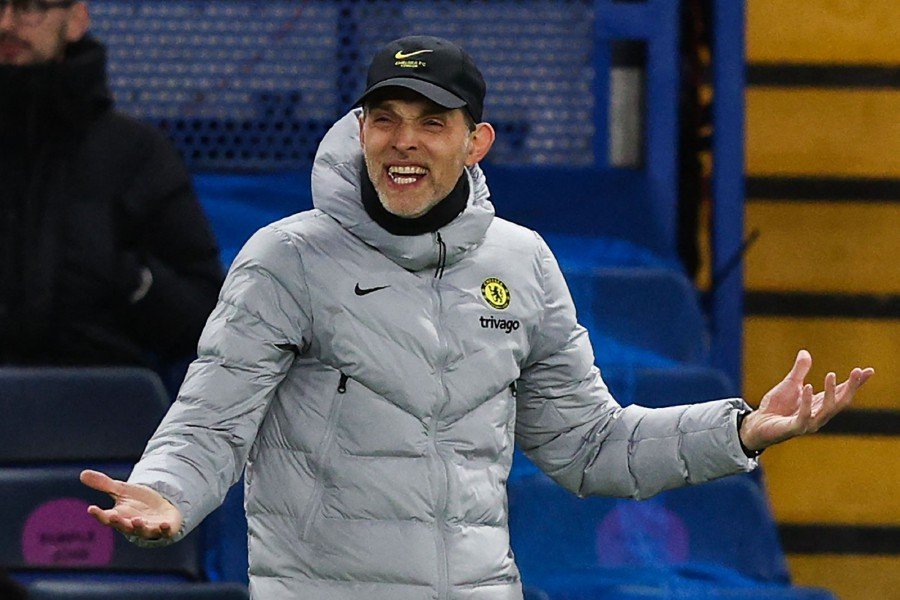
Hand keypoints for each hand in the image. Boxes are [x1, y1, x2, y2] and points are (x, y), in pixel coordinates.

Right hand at [80, 469, 182, 540]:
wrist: (161, 509)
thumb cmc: (138, 502)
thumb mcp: (122, 490)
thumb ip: (104, 484)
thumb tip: (82, 473)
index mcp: (119, 517)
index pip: (105, 517)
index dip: (98, 514)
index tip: (91, 508)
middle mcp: (132, 525)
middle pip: (123, 525)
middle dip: (118, 522)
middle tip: (112, 516)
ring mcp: (149, 529)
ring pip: (142, 530)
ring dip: (139, 527)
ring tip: (137, 520)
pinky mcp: (165, 529)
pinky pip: (165, 532)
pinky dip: (164, 530)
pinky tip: (164, 524)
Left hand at [739, 349, 874, 451]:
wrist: (758, 423)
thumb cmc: (776, 406)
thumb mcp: (789, 384)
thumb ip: (799, 371)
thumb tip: (805, 352)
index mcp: (820, 405)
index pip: (842, 394)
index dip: (855, 383)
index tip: (868, 371)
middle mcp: (818, 415)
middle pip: (840, 402)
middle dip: (851, 388)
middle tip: (857, 372)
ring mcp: (808, 423)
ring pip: (826, 410)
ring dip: (831, 392)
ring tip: (831, 374)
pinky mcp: (794, 428)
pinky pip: (804, 415)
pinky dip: (807, 401)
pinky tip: (808, 386)